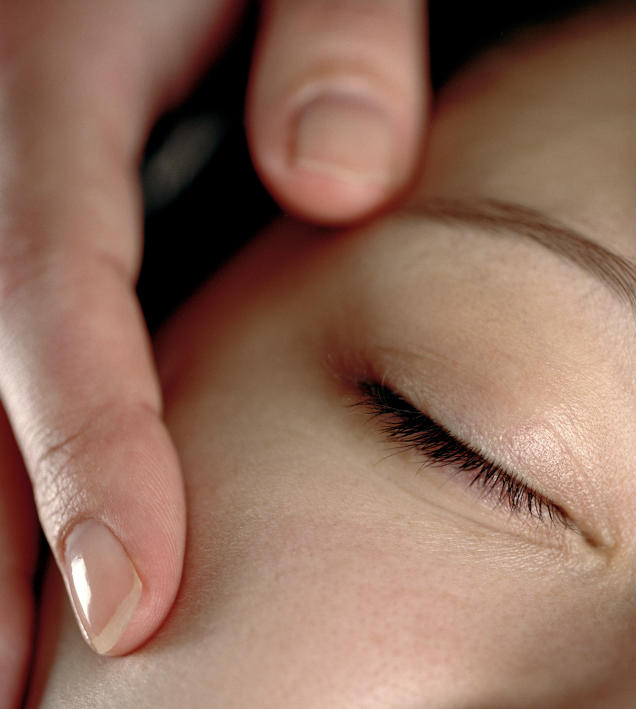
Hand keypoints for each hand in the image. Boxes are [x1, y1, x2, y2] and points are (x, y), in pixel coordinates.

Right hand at [0, 0, 425, 701]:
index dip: (82, 453)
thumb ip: (339, 31)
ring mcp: (5, 163)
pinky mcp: (41, 181)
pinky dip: (20, 436)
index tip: (129, 601)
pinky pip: (21, 308)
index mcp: (59, 66)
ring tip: (18, 660)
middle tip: (23, 695)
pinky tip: (43, 523)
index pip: (45, 290)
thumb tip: (333, 184)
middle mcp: (3, 129)